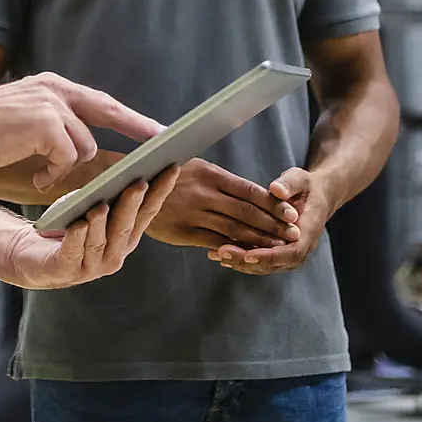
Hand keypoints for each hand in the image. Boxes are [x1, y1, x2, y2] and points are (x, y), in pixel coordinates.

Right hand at [0, 73, 164, 191]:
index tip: (154, 128)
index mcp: (51, 86)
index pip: (99, 100)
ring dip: (67, 166)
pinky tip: (38, 179)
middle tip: (161, 142)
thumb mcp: (23, 116)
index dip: (128, 115)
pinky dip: (55, 173)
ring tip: (45, 175)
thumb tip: (81, 139)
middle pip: (107, 110)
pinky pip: (67, 158)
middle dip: (136, 127)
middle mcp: (55, 90)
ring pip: (84, 145)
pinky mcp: (45, 124)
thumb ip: (52, 120)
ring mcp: (51, 105)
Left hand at [0, 167, 180, 288]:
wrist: (31, 254)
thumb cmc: (67, 226)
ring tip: (102, 204)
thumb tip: (125, 170)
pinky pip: (72, 253)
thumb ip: (109, 195)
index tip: (171, 167)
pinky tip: (77, 223)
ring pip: (101, 241)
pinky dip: (76, 237)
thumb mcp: (91, 206)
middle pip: (126, 227)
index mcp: (125, 238)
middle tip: (139, 181)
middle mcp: (114, 255)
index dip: (160, 192)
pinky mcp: (64, 270)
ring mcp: (91, 266)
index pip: (147, 213)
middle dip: (133, 204)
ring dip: (102, 222)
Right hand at [147, 159, 295, 250]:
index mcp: (209, 173)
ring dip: (259, 240)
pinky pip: (213, 242)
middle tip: (294, 233)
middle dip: (273, 224)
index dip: (273, 203)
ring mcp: (193, 213)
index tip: (292, 213)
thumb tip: (249, 190)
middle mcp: (204, 193)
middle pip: (247, 212)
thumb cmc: (163, 173)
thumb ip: (217, 179)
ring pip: (234, 229)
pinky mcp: (183, 232)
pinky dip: (233, 249)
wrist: (127, 184)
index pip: (250, 190)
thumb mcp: (191, 166)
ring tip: (279, 247)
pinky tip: (248, 255)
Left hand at [209, 168, 332, 275]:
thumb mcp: (300, 179)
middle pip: (274, 263)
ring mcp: (288, 253)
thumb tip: (276, 190)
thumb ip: (289, 184)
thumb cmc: (306, 186)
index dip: (269, 255)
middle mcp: (300, 248)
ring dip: (240, 262)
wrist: (314, 197)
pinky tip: (218, 253)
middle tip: (223, 253)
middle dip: (247, 260)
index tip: (248, 255)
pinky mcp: (276, 252)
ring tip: (216, 254)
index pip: (291, 251)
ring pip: (264, 265)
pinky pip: (258, 260)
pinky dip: (239, 258)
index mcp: (309, 232)